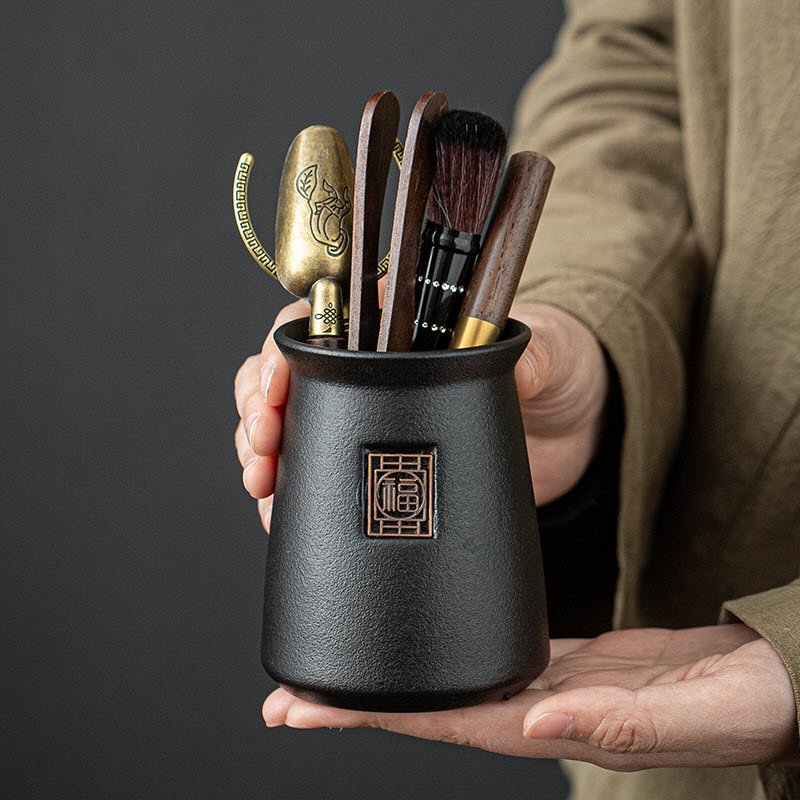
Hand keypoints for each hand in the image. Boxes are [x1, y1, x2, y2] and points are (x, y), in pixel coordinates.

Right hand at [234, 299, 607, 531]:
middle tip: (265, 442)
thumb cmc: (555, 374)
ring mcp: (367, 419)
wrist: (570, 433)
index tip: (276, 386)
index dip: (282, 350)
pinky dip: (285, 494)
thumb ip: (524, 353)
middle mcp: (370, 368)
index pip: (318, 322)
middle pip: (286, 375)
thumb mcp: (545, 355)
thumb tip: (500, 344)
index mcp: (399, 326)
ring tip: (262, 480)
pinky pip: (312, 477)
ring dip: (260, 452)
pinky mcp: (374, 468)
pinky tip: (276, 509)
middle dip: (261, 408)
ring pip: (287, 427)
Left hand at [261, 624, 798, 769]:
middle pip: (431, 706)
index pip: (450, 723)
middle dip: (356, 704)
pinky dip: (441, 643)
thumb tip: (536, 719)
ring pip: (450, 678)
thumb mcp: (696, 709)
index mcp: (560, 724)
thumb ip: (619, 718)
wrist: (773, 682)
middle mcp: (539, 707)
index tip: (307, 709)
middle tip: (286, 695)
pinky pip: (484, 649)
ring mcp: (546, 681)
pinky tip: (418, 632)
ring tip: (333, 666)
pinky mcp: (561, 654)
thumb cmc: (747, 705)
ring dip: (391, 675)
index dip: (377, 716)